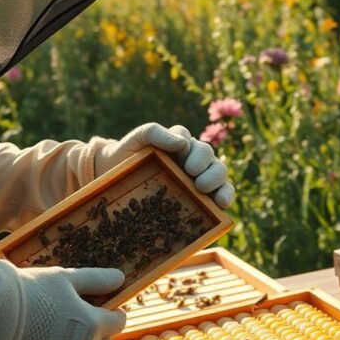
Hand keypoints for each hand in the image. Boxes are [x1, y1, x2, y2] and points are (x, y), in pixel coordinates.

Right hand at [0, 255, 126, 339]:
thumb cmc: (29, 293)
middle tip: (76, 319)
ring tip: (56, 330)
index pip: (118, 321)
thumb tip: (121, 278)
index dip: (111, 312)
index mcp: (93, 324)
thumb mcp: (64, 279)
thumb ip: (96, 280)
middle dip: (98, 333)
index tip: (99, 306)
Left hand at [95, 122, 234, 207]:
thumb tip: (183, 143)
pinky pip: (220, 193)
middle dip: (209, 170)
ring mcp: (197, 175)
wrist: (114, 176)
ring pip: (219, 173)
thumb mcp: (137, 139)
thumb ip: (155, 133)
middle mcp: (191, 157)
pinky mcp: (201, 194)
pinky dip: (225, 197)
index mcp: (178, 143)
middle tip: (198, 183)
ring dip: (219, 182)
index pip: (191, 142)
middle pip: (209, 157)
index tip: (188, 168)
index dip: (194, 153)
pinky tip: (222, 206)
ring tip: (213, 196)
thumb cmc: (127, 156)